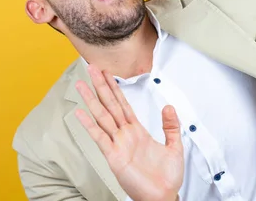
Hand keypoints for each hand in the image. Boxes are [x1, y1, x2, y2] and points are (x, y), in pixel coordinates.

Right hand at [75, 65, 183, 200]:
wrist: (163, 196)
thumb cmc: (167, 176)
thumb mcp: (174, 146)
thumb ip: (171, 126)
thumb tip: (169, 107)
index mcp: (137, 131)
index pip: (123, 104)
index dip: (115, 88)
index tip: (108, 73)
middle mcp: (125, 135)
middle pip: (110, 105)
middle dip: (101, 86)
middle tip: (92, 68)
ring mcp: (118, 144)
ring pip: (102, 116)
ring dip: (92, 100)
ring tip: (82, 84)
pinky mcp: (114, 156)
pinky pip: (100, 137)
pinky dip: (89, 125)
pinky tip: (80, 113)